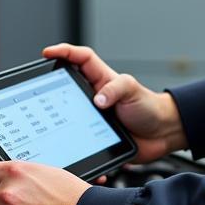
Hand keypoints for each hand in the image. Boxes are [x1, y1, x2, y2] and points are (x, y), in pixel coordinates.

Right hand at [43, 43, 186, 161]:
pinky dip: (75, 147)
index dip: (64, 52)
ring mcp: (92, 116)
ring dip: (59, 122)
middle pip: (65, 87)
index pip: (80, 59)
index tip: (47, 53)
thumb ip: (116, 90)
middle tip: (42, 92)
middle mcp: (93, 96)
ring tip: (53, 126)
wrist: (162, 134)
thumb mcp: (132, 91)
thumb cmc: (149, 108)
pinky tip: (74, 152)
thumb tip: (98, 100)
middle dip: (51, 87)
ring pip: (67, 117)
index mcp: (101, 80)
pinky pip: (78, 141)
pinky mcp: (93, 136)